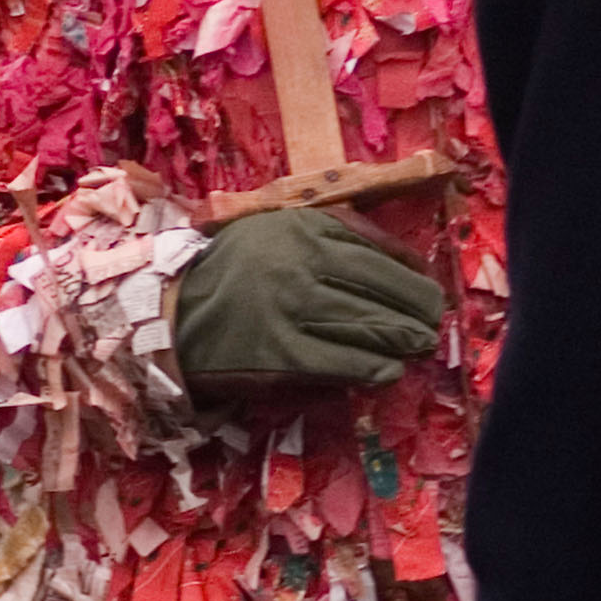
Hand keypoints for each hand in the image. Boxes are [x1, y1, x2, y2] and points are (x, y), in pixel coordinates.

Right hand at [175, 203, 444, 385]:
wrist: (170, 310)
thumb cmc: (232, 270)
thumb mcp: (277, 230)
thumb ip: (333, 235)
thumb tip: (403, 263)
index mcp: (306, 228)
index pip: (380, 252)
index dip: (413, 275)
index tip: (428, 289)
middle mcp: (303, 264)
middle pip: (385, 290)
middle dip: (419, 311)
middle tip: (430, 326)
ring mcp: (294, 311)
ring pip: (372, 327)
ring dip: (403, 341)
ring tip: (417, 348)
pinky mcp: (283, 355)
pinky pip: (345, 364)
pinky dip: (374, 369)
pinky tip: (388, 372)